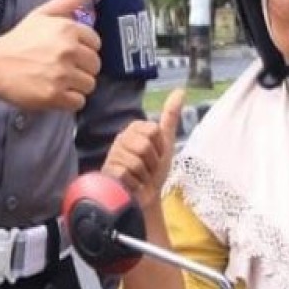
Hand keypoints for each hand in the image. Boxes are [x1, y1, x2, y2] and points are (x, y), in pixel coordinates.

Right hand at [0, 0, 101, 110]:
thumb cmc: (20, 40)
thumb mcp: (43, 14)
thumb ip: (69, 0)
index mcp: (68, 29)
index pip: (96, 44)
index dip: (83, 50)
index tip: (67, 52)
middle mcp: (67, 50)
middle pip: (95, 66)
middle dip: (81, 68)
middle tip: (61, 68)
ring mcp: (61, 74)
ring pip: (89, 84)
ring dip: (76, 85)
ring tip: (57, 80)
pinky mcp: (54, 95)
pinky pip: (79, 102)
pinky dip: (68, 101)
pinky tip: (54, 92)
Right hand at [103, 89, 184, 210]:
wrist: (145, 198)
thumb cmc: (154, 170)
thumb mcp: (165, 142)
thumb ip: (170, 116)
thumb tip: (180, 90)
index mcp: (134, 129)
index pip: (153, 130)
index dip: (159, 147)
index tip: (156, 155)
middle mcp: (121, 139)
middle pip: (146, 145)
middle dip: (152, 162)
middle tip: (148, 168)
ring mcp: (113, 155)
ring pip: (137, 161)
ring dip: (144, 174)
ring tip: (139, 177)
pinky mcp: (107, 173)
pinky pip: (127, 174)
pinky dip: (134, 183)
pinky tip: (131, 185)